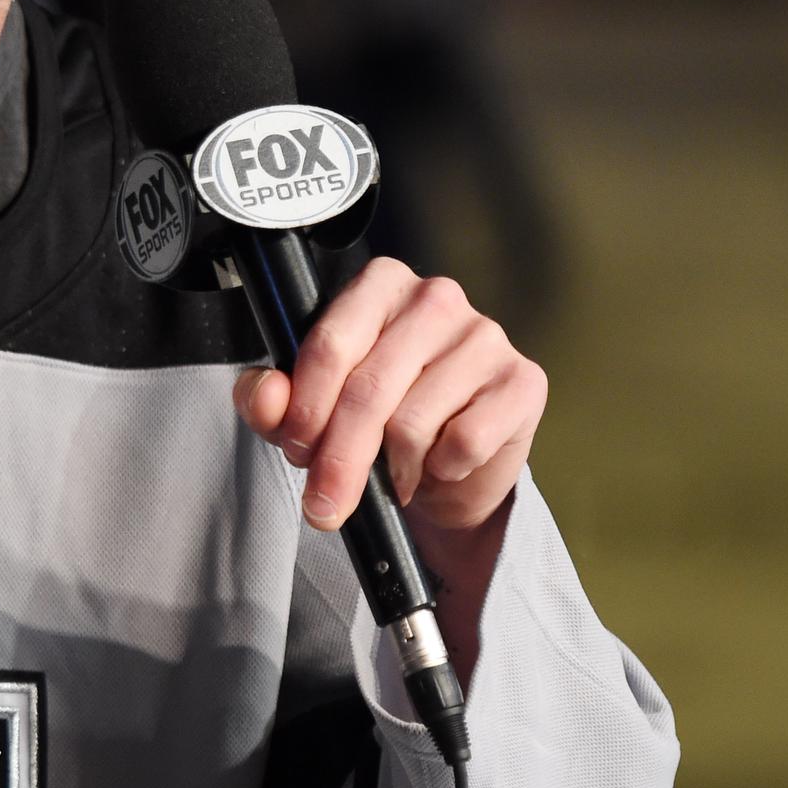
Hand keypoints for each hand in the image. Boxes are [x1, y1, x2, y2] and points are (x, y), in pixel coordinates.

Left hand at [234, 262, 546, 673]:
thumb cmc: (379, 424)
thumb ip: (275, 400)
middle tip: (325, 502)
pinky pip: (464, 441)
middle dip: (339, 458)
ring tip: (395, 471)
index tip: (298, 448)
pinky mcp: (522, 381)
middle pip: (369, 388)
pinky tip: (439, 463)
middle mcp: (436, 298)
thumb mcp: (314, 413)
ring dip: (394, 467)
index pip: (330, 343)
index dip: (306, 407)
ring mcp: (485, 336)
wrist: (451, 469)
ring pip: (413, 421)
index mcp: (379, 286)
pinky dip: (441, 469)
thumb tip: (265, 395)